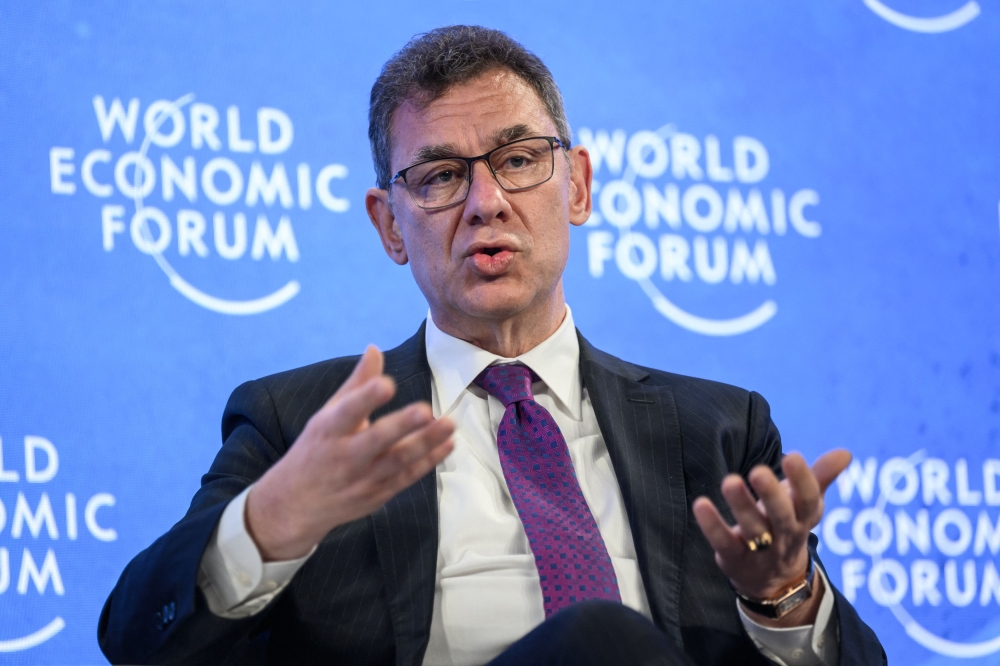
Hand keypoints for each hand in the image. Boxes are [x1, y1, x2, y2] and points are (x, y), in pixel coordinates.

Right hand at [245, 346, 454, 560]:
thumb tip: (374, 348)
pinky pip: (407, 477)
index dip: (366, 398)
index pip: (348, 412)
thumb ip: (357, 384)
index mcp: (329, 429)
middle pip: (376, 440)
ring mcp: (363, 479)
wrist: (296, 504)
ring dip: (425, 443)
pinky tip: (448, 444)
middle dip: (401, 426)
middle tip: (425, 410)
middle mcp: (345, 456)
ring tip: (449, 424)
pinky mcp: (378, 495)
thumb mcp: (328, 415)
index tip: (386, 384)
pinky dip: (428, 462)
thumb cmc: (317, 449)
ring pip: (397, 461)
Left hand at [692, 450, 850, 624]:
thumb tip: (845, 452)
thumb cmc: (787, 526)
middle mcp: (784, 536)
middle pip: (782, 517)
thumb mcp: (805, 504)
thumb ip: (820, 477)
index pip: (808, 502)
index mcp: (803, 519)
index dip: (803, 481)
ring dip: (741, 506)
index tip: (793, 456)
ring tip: (729, 481)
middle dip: (772, 495)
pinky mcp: (734, 558)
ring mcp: (760, 551)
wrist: (774, 581)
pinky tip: (700, 504)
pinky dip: (712, 525)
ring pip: (753, 530)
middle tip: (758, 471)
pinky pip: (724, 542)